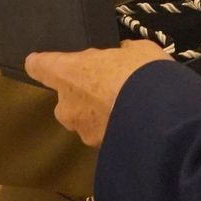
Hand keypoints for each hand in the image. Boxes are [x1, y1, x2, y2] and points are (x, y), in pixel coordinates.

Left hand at [24, 40, 170, 146]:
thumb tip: (123, 56)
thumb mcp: (137, 50)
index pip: (40, 66)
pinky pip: (104, 135)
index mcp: (69, 73)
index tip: (39, 61)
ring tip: (129, 108)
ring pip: (85, 119)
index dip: (41, 63)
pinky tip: (137, 124)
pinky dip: (115, 130)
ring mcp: (82, 130)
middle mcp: (67, 104)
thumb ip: (122, 54)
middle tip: (110, 87)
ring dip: (101, 115)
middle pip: (66, 98)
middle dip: (84, 95)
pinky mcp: (99, 150)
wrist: (160, 117)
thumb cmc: (141, 72)